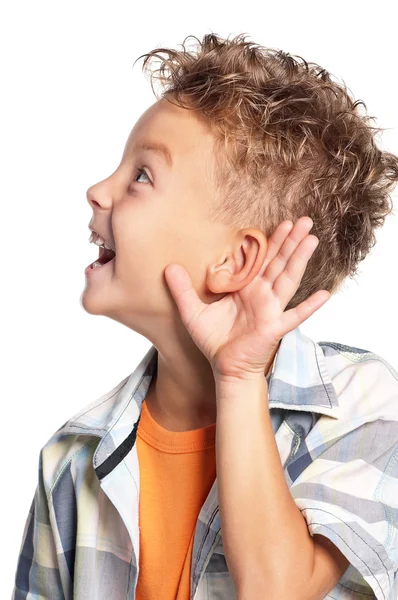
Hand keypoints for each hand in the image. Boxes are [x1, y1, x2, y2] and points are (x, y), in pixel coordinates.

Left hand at [164, 217, 330, 381]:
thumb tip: (168, 267)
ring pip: (288, 279)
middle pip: (279, 262)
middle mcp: (263, 295)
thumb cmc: (214, 341)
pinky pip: (295, 316)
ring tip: (312, 239)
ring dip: (300, 260)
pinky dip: (309, 306)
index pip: (261, 259)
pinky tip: (324, 295)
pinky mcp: (275, 327)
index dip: (270, 241)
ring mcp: (271, 310)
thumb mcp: (192, 312)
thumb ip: (182, 290)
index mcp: (246, 288)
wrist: (225, 368)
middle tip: (304, 219)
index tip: (279, 222)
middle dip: (291, 241)